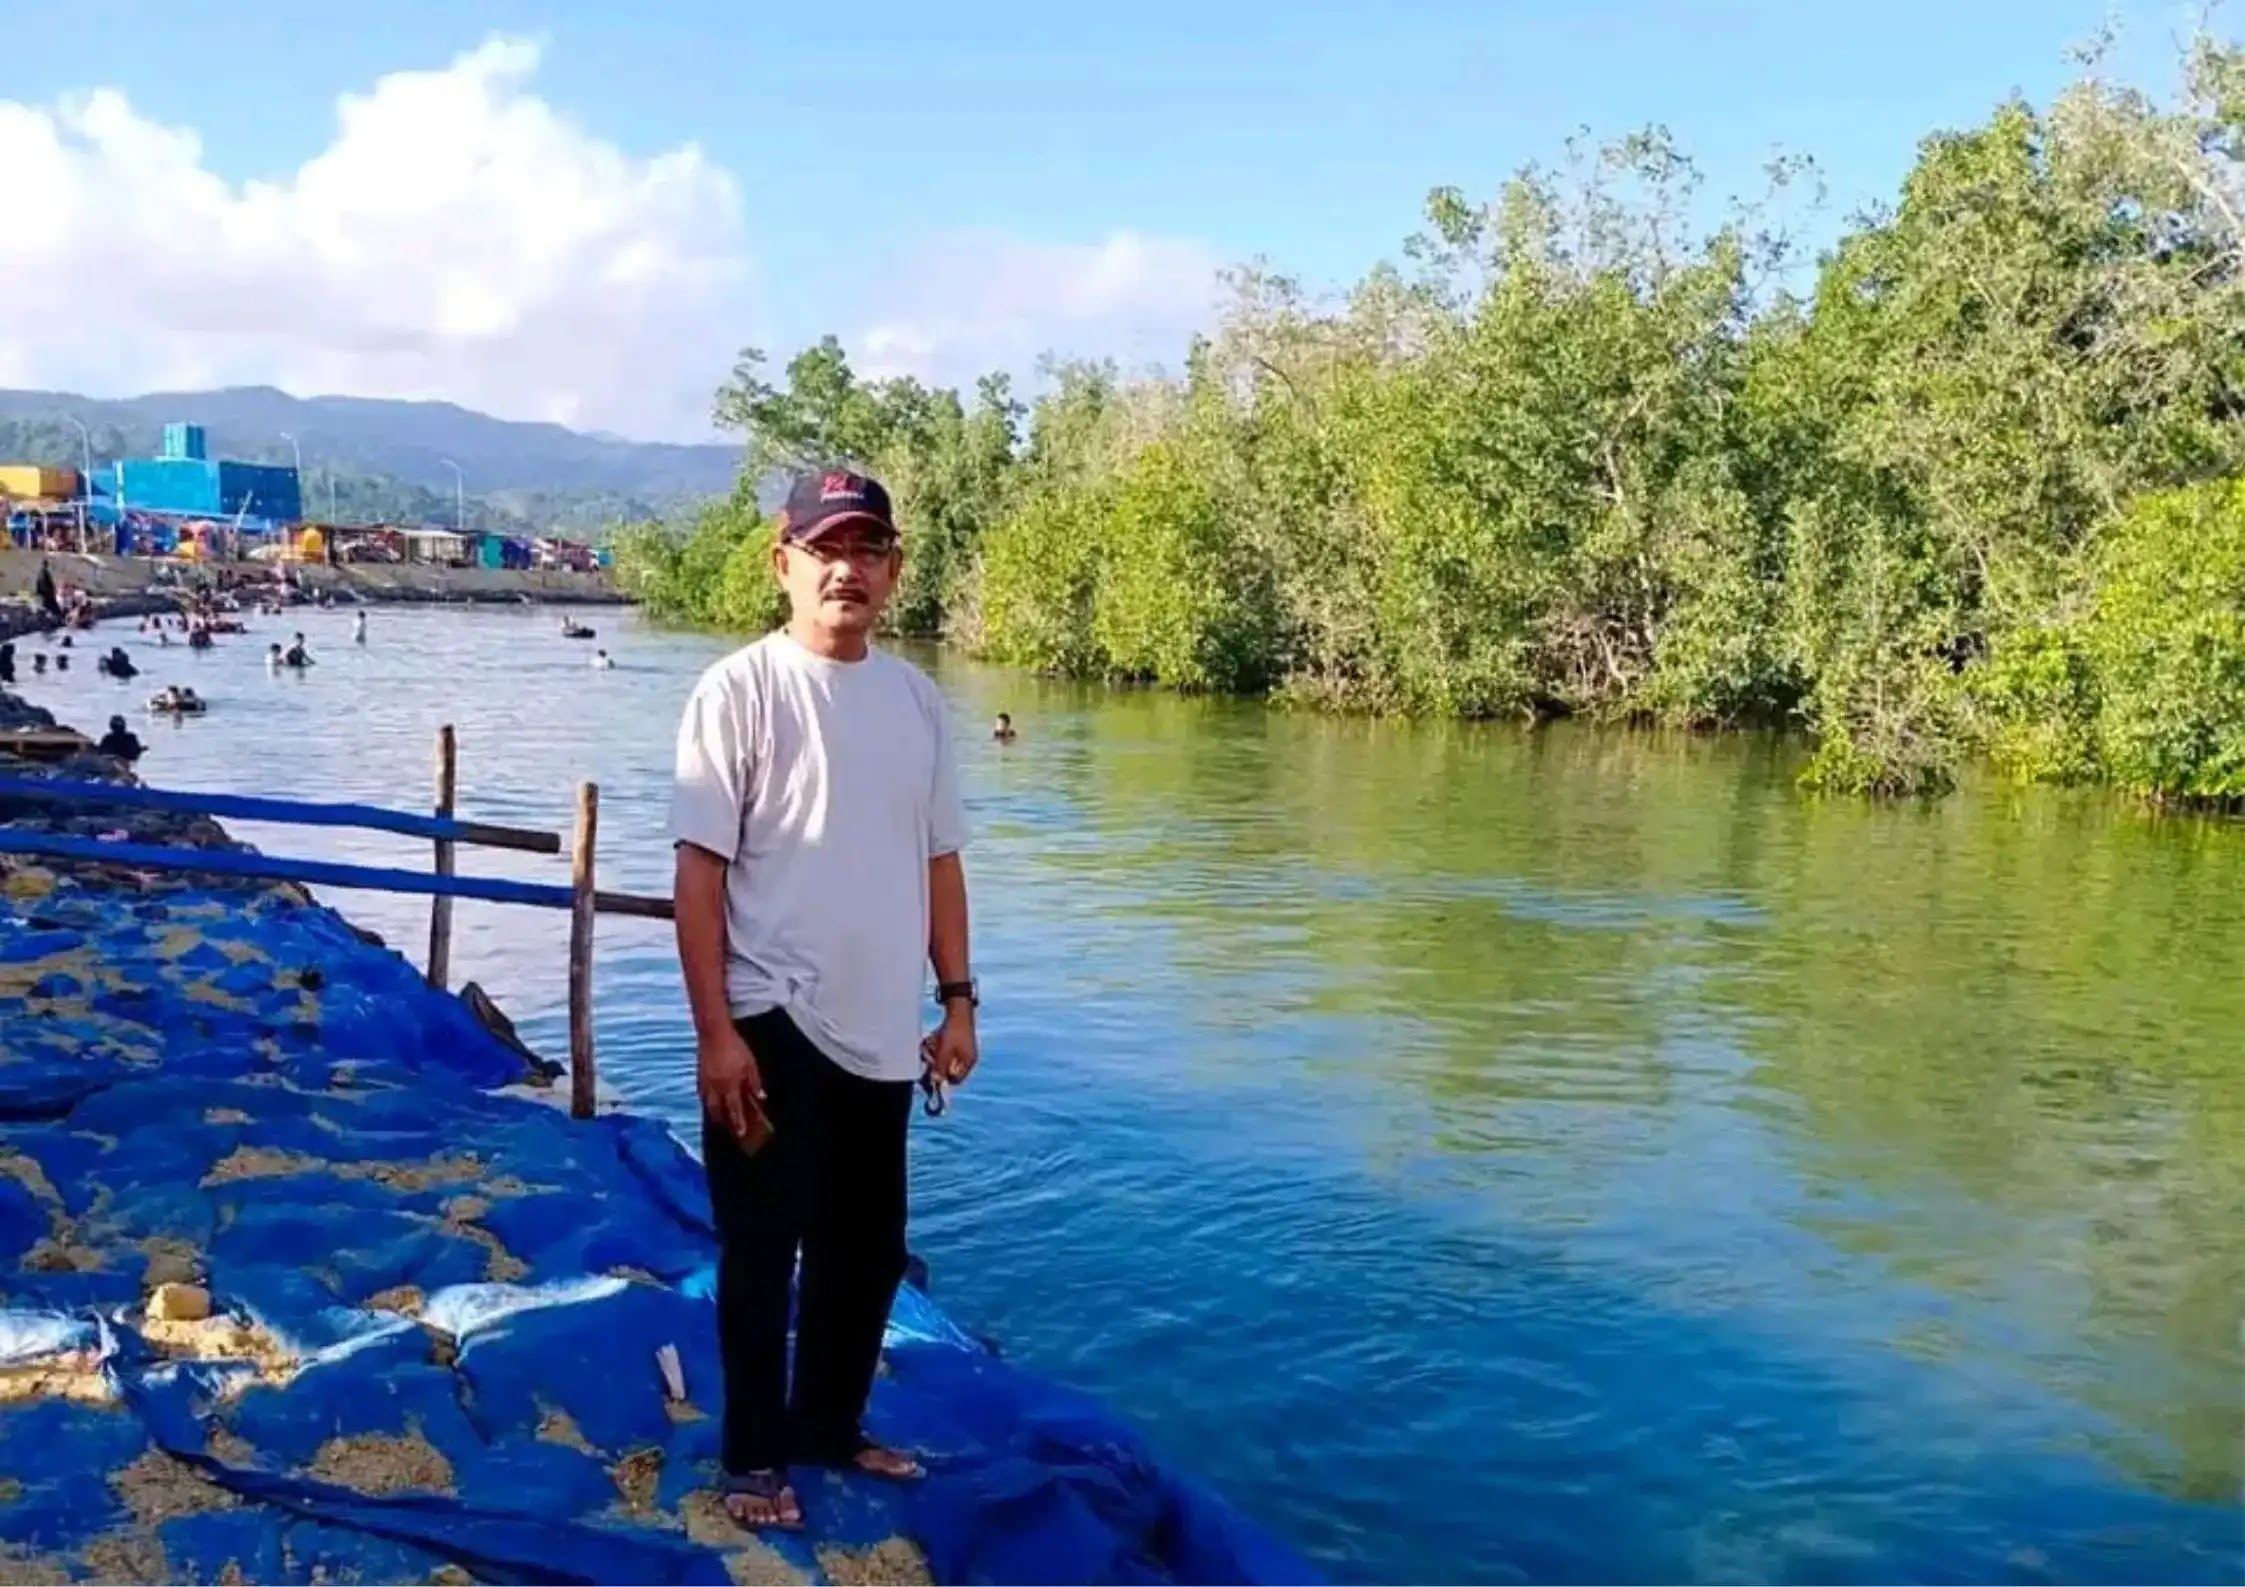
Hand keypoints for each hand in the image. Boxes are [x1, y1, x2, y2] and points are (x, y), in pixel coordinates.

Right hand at [697, 1025, 769, 1148]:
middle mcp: (716, 1088)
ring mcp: (705, 1083)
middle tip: (729, 1130)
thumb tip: (761, 1098)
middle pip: (718, 1112)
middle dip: (724, 1123)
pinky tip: (711, 1103)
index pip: (734, 1109)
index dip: (738, 1123)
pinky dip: (708, 1103)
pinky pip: (702, 1096)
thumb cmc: (735, 1047)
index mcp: (730, 1085)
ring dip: (715, 1114)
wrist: (713, 1033)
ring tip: (720, 1120)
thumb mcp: (750, 1064)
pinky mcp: (699, 1076)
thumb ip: (755, 1082)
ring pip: (708, 1105)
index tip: (742, 1134)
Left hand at [925, 1003, 978, 1086]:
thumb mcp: (944, 1051)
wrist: (958, 1009)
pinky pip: (942, 1048)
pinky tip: (933, 1038)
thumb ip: (940, 1067)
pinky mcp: (955, 1041)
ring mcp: (961, 1049)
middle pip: (947, 1068)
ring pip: (942, 1058)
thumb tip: (936, 1081)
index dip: (943, 1078)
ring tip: (930, 1042)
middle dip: (935, 1061)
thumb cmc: (954, 1031)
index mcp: (967, 1062)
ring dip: (933, 1052)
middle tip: (928, 1054)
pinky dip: (936, 1045)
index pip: (955, 1080)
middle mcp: (966, 1058)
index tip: (932, 1073)